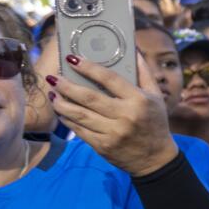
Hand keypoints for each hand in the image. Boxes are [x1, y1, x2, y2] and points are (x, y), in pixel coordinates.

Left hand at [46, 55, 178, 176]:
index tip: (72, 59)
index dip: (89, 67)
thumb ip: (144, 73)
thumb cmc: (155, 123)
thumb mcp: (156, 97)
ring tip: (51, 93)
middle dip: (66, 86)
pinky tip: (61, 111)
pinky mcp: (103, 146)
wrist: (155, 159)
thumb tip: (134, 49)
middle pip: (89, 97)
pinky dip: (67, 120)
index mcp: (139, 100)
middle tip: (52, 77)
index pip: (110, 79)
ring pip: (80, 115)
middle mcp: (125, 116)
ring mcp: (113, 132)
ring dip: (61, 103)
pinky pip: (79, 130)